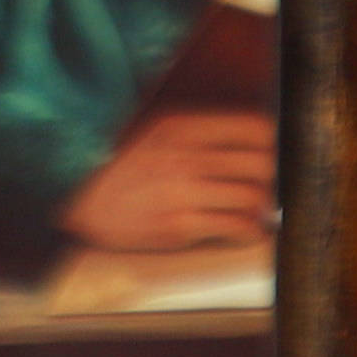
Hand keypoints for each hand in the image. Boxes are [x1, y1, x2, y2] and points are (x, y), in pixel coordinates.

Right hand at [59, 108, 274, 258]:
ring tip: (263, 210)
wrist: (78, 200)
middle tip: (277, 185)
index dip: (274, 143)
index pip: (254, 128)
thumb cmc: (122, 165)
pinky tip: (248, 231)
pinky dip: (248, 231)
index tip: (277, 154)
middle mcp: (187, 156)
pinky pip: (233, 227)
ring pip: (251, 198)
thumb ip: (200, 133)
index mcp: (183, 126)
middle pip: (261, 163)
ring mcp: (183, 192)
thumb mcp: (157, 130)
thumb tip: (251, 141)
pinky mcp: (178, 227)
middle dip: (275, 177)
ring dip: (264, 207)